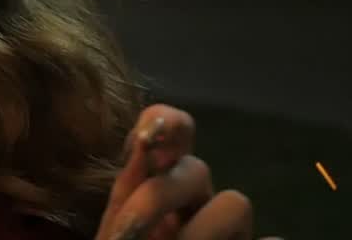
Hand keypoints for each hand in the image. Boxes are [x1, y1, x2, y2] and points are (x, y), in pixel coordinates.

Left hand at [95, 104, 278, 239]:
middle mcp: (195, 197)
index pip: (173, 127)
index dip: (167, 123)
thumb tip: (147, 143)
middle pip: (196, 169)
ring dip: (199, 230)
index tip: (147, 143)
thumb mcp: (117, 227)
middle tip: (127, 236)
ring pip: (234, 203)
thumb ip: (129, 188)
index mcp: (161, 180)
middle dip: (157, 198)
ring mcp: (223, 228)